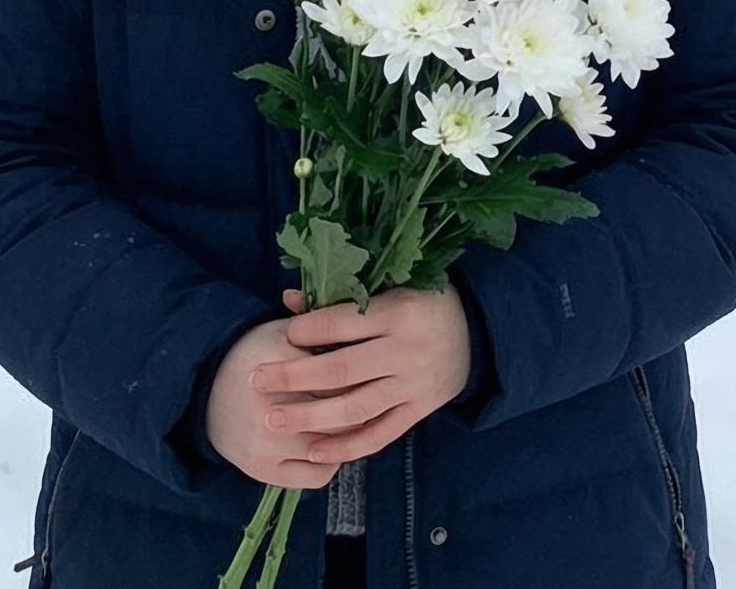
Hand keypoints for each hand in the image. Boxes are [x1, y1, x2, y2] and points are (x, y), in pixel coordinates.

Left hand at [206, 285, 470, 485]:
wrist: (478, 332)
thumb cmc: (426, 301)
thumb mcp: (393, 285)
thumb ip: (342, 295)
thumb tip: (288, 299)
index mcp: (399, 311)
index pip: (343, 322)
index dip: (307, 329)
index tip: (282, 336)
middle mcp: (405, 350)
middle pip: (340, 369)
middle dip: (293, 377)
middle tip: (256, 382)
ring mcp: (412, 385)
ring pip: (354, 408)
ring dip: (309, 417)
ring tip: (272, 421)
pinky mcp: (418, 410)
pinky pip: (378, 434)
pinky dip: (345, 446)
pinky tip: (313, 451)